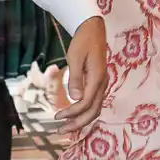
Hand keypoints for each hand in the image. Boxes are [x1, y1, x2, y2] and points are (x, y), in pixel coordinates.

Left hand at [58, 17, 106, 133]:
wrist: (92, 28)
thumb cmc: (82, 41)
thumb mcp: (75, 57)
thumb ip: (75, 78)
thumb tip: (75, 98)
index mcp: (97, 78)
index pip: (86, 103)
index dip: (72, 113)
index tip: (57, 116)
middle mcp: (102, 84)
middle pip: (93, 111)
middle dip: (77, 123)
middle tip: (60, 131)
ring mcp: (102, 84)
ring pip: (95, 109)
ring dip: (81, 120)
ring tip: (65, 127)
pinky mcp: (98, 83)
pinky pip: (94, 102)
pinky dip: (84, 113)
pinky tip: (73, 116)